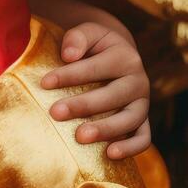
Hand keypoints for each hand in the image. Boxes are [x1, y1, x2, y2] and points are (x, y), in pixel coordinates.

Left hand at [41, 22, 151, 159]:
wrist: (116, 56)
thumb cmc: (94, 46)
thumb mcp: (87, 32)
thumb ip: (77, 38)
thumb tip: (69, 55)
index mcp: (125, 57)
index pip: (96, 67)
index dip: (69, 75)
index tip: (44, 83)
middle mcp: (138, 81)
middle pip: (113, 96)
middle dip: (83, 105)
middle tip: (55, 113)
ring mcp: (142, 103)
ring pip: (130, 119)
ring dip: (106, 129)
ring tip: (79, 137)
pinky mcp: (143, 121)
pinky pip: (143, 138)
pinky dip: (131, 148)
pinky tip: (110, 154)